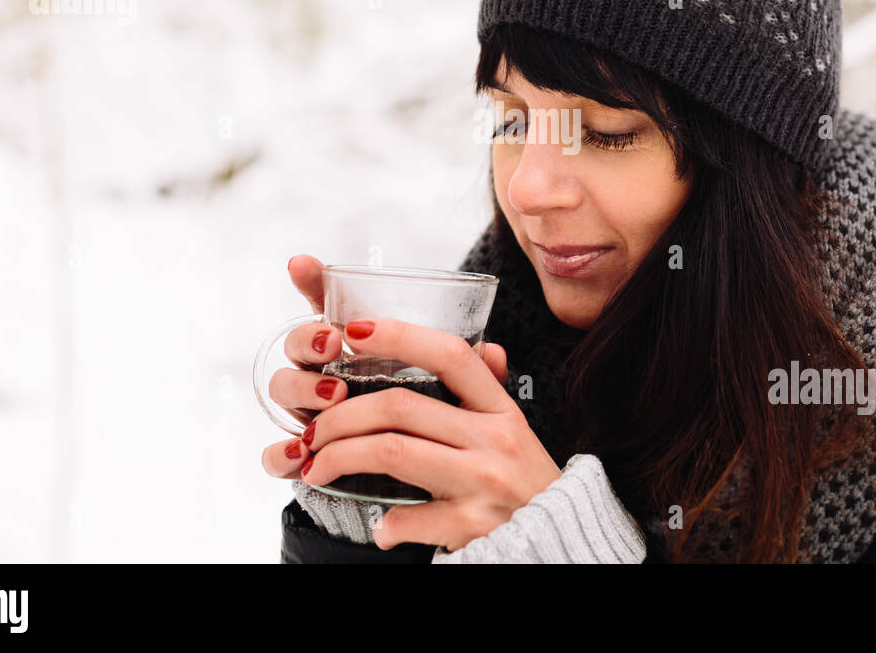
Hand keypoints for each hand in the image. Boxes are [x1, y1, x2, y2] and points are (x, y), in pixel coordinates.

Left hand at [288, 276, 562, 552]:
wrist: (562, 545)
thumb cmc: (530, 486)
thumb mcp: (518, 431)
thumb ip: (494, 392)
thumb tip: (488, 347)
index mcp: (501, 410)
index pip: (450, 355)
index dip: (398, 335)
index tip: (353, 331)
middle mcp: (494, 439)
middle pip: (400, 406)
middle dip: (341, 414)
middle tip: (313, 430)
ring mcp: (483, 481)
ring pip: (391, 451)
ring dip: (340, 456)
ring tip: (316, 466)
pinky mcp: (472, 525)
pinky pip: (408, 517)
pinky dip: (385, 523)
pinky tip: (380, 526)